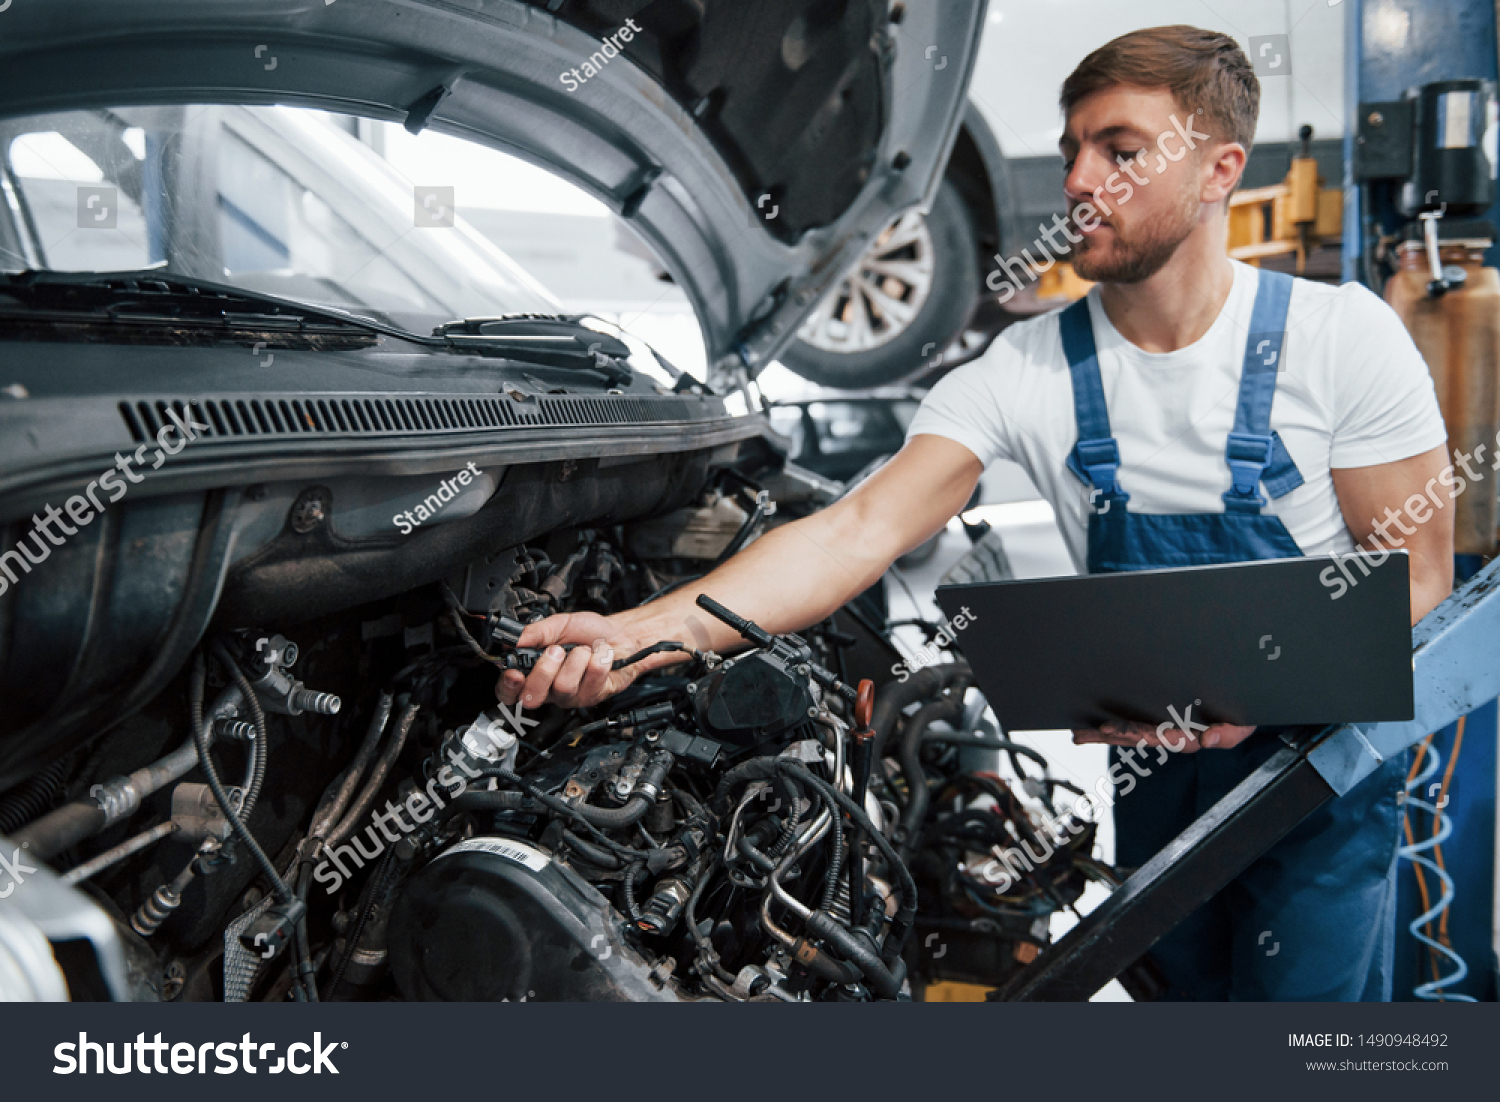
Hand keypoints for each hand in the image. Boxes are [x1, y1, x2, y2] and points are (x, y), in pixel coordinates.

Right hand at [494, 611, 686, 709]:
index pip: (510, 692)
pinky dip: (598, 658)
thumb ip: (535, 632)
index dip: (509, 687)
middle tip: (557, 650)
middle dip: (544, 670)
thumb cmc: (589, 632)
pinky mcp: (592, 696)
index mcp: (534, 671)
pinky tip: (600, 655)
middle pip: (532, 697)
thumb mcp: (558, 624)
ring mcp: (571, 695)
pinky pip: (591, 680)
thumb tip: (515, 641)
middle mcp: (550, 688)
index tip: (515, 674)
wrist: (621, 635)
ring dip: (577, 659)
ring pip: (563, 687)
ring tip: (585, 649)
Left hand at [1071, 718, 1255, 753]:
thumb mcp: (1239, 728)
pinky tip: (1094, 729)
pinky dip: (1116, 727)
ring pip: (1131, 731)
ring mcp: (1164, 727)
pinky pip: (1136, 723)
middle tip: (1083, 733)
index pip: (1154, 736)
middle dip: (1108, 735)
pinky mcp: (1161, 719)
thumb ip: (1227, 734)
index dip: (1130, 733)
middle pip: (1135, 736)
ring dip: (1105, 733)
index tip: (1108, 730)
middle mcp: (1170, 733)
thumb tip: (1208, 738)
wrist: (1240, 708)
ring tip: (1081, 734)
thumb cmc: (1238, 719)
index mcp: (1185, 736)